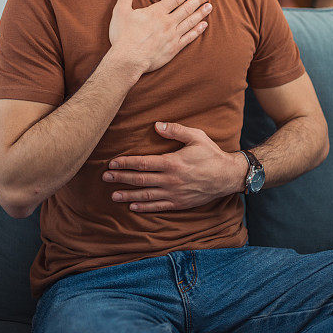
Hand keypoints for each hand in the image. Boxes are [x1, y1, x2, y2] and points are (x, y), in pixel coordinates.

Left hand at [101, 122, 247, 211]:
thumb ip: (176, 130)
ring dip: (128, 195)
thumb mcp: (196, 136)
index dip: (125, 163)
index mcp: (172, 162)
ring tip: (113, 195)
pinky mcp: (179, 203)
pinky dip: (144, 207)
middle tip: (105, 178)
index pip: (143, 163)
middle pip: (140, 179)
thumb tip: (156, 125)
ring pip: (146, 195)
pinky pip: (158, 206)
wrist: (228, 176)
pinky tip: (133, 206)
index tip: (112, 163)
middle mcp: (171, 180)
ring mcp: (174, 194)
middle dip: (121, 178)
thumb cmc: (211, 154)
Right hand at [109, 0, 212, 73]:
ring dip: (201, 13)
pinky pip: (189, 38)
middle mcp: (167, 23)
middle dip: (198, 0)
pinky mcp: (173, 49)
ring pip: (190, 22)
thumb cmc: (123, 36)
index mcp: (156, 12)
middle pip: (186, 9)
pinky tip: (204, 26)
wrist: (128, 60)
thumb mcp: (121, 11)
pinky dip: (197, 31)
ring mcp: (172, 36)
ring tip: (209, 7)